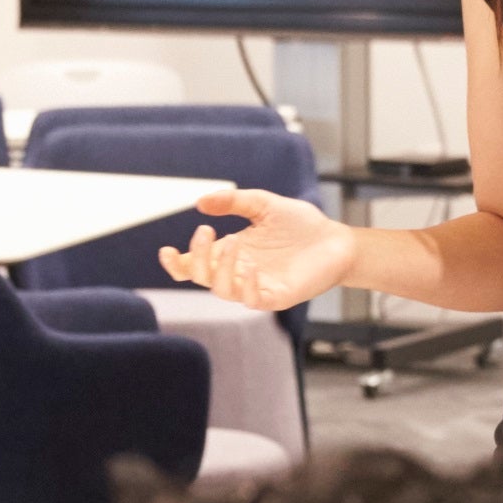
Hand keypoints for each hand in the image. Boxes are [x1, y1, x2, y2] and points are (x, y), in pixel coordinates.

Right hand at [157, 189, 361, 310]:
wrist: (337, 241)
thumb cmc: (301, 225)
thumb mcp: (263, 204)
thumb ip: (233, 202)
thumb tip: (200, 202)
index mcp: (230, 251)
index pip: (194, 265)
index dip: (176, 263)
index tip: (166, 251)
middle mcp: (238, 271)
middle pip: (202, 276)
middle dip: (196, 257)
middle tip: (205, 231)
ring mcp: (256, 286)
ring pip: (223, 290)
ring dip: (220, 269)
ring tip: (233, 244)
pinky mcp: (276, 296)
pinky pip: (253, 300)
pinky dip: (248, 286)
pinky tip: (253, 267)